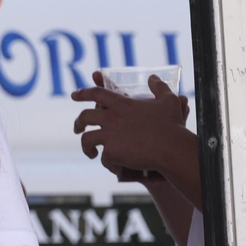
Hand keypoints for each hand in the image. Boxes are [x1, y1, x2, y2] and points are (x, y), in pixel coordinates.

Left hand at [73, 71, 193, 178]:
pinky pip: (104, 159)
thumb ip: (159, 87)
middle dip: (78, 123)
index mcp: (121, 105)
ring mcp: (109, 136)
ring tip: (91, 153)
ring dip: (86, 147)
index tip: (74, 95)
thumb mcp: (168, 101)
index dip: (83, 93)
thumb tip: (153, 77)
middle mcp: (111, 118)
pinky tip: (115, 167)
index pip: (96, 93)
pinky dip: (109, 164)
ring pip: (86, 140)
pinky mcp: (111, 153)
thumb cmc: (171, 125)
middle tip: (77, 128)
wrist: (171, 149)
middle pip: (84, 117)